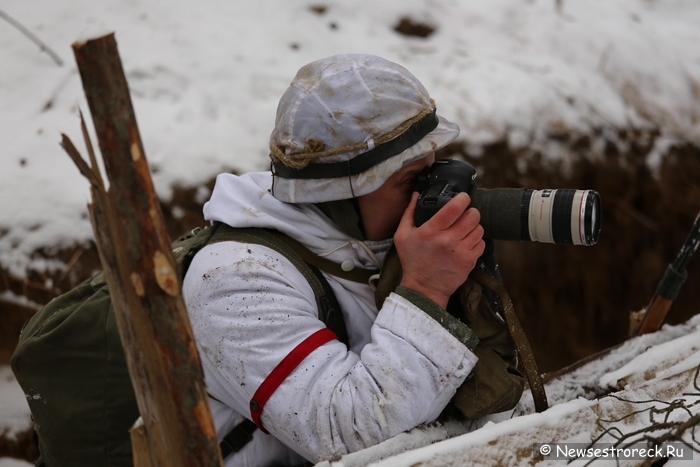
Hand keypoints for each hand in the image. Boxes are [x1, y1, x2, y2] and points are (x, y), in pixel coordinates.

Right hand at [394, 192, 484, 307]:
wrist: (423, 288)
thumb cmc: (412, 261)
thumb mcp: (402, 235)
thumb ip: (409, 213)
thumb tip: (416, 194)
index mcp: (432, 231)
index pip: (454, 208)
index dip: (463, 198)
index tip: (463, 197)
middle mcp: (448, 240)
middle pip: (473, 216)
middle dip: (470, 212)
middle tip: (464, 215)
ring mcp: (461, 251)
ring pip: (479, 229)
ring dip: (474, 227)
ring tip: (465, 230)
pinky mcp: (470, 261)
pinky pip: (482, 244)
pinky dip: (476, 241)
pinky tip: (466, 243)